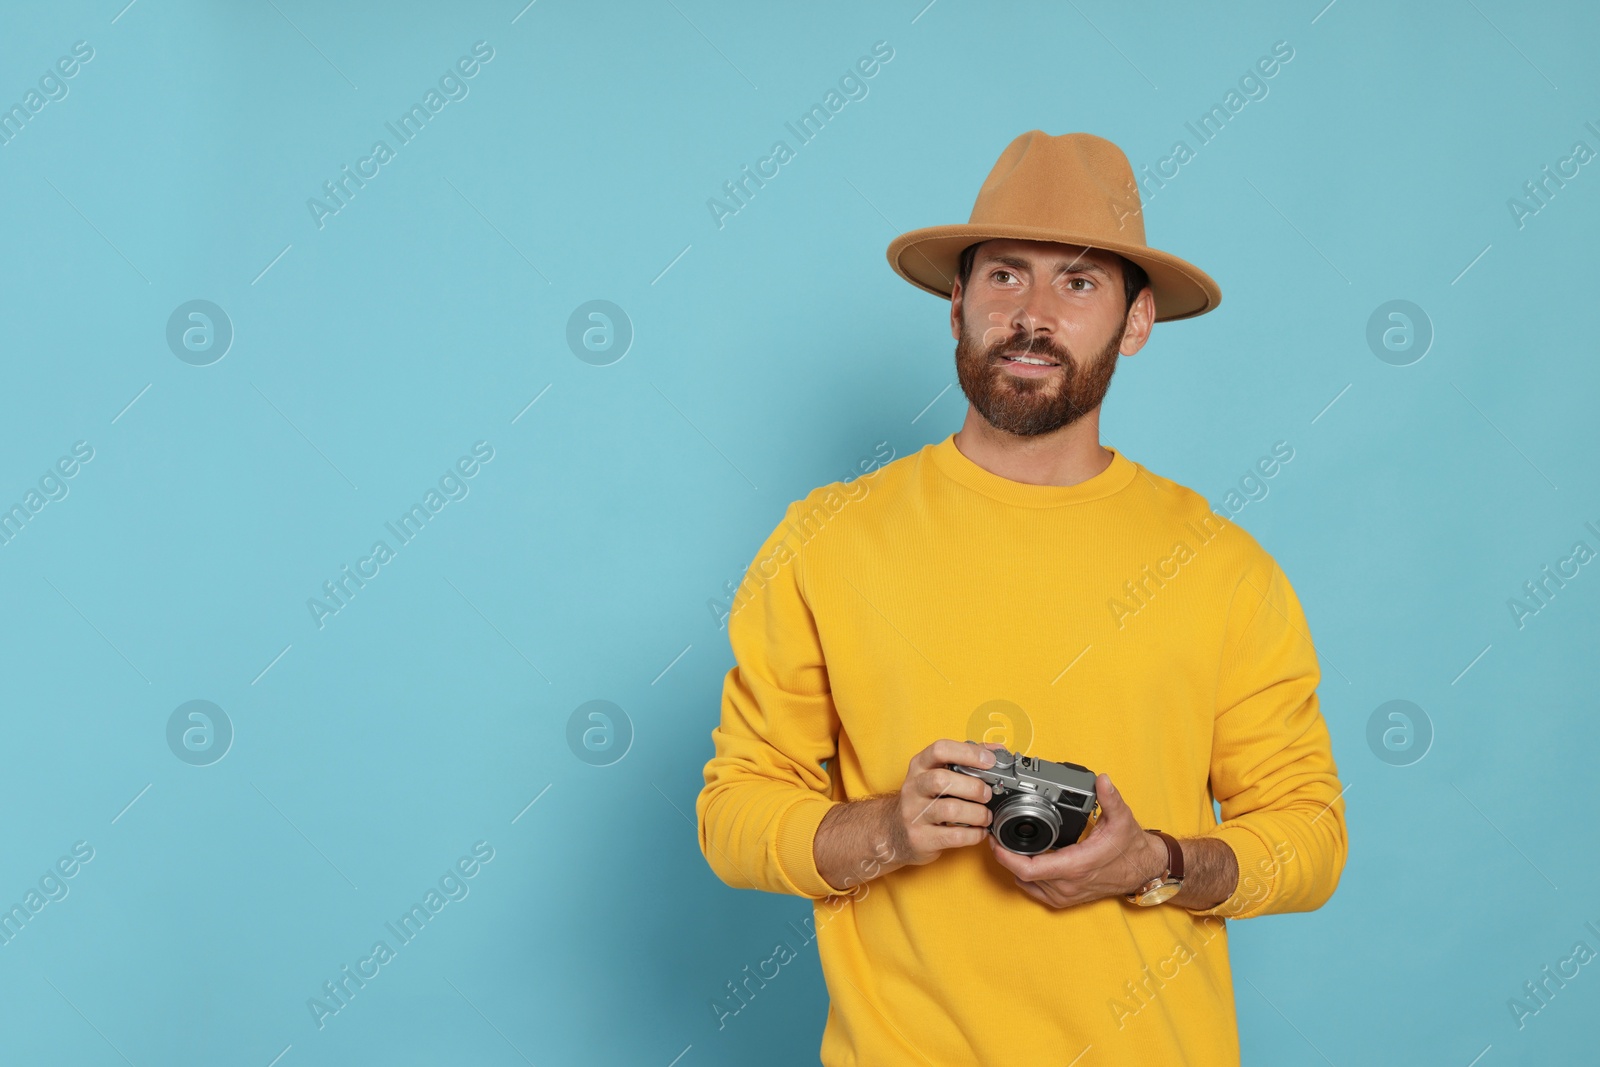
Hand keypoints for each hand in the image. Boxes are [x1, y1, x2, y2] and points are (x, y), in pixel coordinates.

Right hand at [881, 739, 1002, 866]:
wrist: (893, 831)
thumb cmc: (923, 799)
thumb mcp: (935, 773)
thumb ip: (965, 760)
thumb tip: (996, 750)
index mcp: (919, 766)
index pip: (940, 750)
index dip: (967, 753)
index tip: (989, 761)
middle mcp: (914, 787)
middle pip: (942, 780)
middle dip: (973, 787)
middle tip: (987, 794)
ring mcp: (914, 813)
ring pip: (949, 809)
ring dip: (976, 813)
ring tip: (986, 816)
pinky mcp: (920, 838)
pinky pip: (953, 836)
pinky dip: (973, 834)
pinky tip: (979, 832)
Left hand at [987, 773, 1165, 908]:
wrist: (1142, 870)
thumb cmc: (1130, 847)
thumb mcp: (1122, 819)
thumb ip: (1110, 798)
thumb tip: (1101, 780)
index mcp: (1075, 865)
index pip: (1029, 869)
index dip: (1006, 856)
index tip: (996, 840)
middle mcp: (1067, 884)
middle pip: (1022, 876)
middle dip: (1005, 856)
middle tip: (997, 836)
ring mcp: (1066, 895)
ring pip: (1027, 884)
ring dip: (1015, 867)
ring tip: (1008, 845)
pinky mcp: (1066, 899)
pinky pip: (1035, 892)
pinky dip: (1026, 878)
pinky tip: (1025, 862)